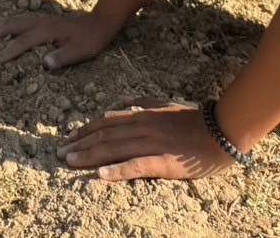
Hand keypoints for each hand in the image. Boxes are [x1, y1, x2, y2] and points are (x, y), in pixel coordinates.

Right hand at [0, 11, 114, 69]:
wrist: (99, 23)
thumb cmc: (90, 40)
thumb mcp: (80, 51)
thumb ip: (62, 57)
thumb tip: (44, 64)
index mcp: (46, 30)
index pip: (22, 41)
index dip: (8, 52)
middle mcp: (38, 22)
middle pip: (9, 25)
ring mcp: (37, 20)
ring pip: (10, 22)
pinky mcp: (38, 22)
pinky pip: (15, 22)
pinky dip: (1, 26)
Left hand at [60, 99, 233, 181]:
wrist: (220, 132)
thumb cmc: (196, 120)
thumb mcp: (167, 105)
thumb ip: (147, 104)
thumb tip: (130, 104)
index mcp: (143, 114)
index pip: (107, 120)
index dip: (87, 128)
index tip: (71, 136)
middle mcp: (142, 127)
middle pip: (104, 134)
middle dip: (80, 143)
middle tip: (60, 152)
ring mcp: (150, 144)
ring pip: (113, 148)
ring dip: (88, 155)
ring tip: (69, 161)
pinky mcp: (161, 162)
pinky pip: (134, 166)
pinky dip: (115, 170)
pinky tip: (100, 175)